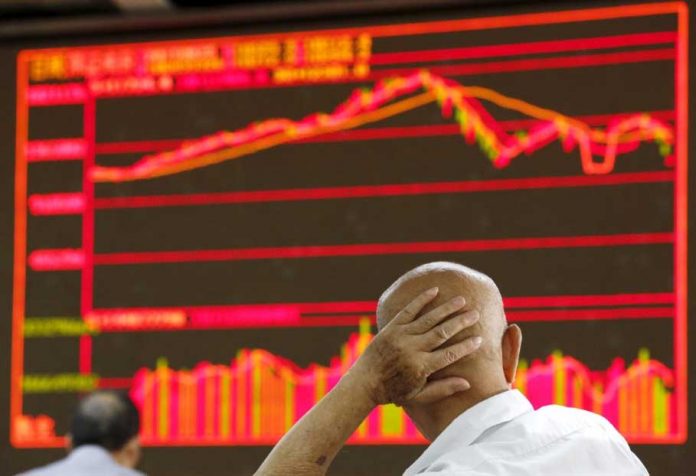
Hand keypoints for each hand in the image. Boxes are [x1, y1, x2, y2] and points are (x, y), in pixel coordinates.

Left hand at [351, 287, 480, 405]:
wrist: (364, 382)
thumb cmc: (394, 392)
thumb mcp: (419, 396)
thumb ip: (443, 389)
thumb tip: (467, 383)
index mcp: (420, 367)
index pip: (449, 355)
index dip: (465, 347)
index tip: (479, 339)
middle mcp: (412, 349)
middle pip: (442, 332)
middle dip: (460, 323)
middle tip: (476, 314)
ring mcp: (401, 336)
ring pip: (428, 319)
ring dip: (446, 309)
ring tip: (462, 300)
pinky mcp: (392, 327)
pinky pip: (409, 310)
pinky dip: (421, 300)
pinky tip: (435, 290)